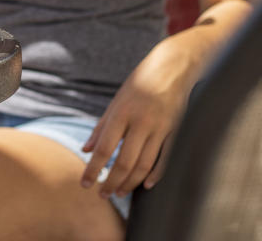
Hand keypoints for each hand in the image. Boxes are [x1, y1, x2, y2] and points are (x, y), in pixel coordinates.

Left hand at [80, 46, 191, 198]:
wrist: (174, 66)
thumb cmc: (140, 83)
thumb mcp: (117, 100)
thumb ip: (102, 126)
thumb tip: (86, 150)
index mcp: (122, 112)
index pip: (104, 148)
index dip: (93, 169)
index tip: (84, 184)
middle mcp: (142, 121)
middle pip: (124, 161)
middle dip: (111, 182)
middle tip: (102, 195)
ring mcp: (161, 127)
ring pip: (144, 164)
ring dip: (130, 183)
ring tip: (119, 192)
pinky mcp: (176, 130)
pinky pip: (166, 158)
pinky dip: (156, 175)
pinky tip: (145, 185)